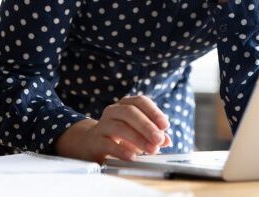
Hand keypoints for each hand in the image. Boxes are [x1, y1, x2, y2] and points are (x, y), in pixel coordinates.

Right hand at [54, 95, 171, 162]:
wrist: (91, 143)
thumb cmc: (119, 135)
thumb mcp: (138, 133)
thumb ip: (153, 135)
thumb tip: (167, 140)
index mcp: (126, 104)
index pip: (141, 102)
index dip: (154, 112)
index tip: (165, 125)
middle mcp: (113, 111)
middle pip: (130, 113)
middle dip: (147, 126)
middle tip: (159, 139)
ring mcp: (103, 125)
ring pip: (120, 127)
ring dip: (138, 139)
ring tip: (151, 150)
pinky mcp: (95, 141)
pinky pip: (108, 144)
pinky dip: (121, 150)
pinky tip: (132, 156)